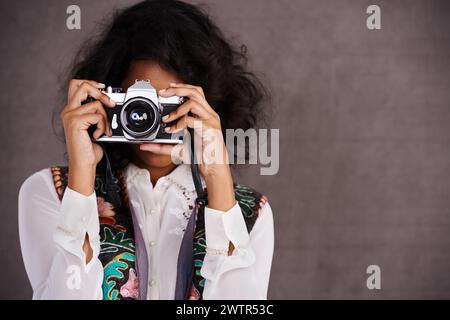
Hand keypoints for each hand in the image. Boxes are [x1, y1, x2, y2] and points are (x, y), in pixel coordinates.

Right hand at [60, 79, 114, 194]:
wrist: (84, 163)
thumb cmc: (89, 148)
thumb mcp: (93, 127)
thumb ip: (95, 113)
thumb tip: (108, 102)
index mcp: (71, 110)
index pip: (76, 85)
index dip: (91, 83)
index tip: (103, 88)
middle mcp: (68, 111)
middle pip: (82, 85)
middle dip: (100, 92)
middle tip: (110, 103)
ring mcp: (70, 116)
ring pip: (96, 103)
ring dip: (106, 117)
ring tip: (104, 130)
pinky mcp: (75, 122)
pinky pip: (97, 115)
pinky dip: (103, 126)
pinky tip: (99, 135)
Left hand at [139, 83, 235, 210]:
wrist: (214, 168)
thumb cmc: (201, 157)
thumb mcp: (177, 150)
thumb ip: (161, 146)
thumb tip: (145, 145)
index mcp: (204, 115)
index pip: (196, 93)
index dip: (182, 87)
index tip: (168, 88)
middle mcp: (209, 115)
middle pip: (195, 91)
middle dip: (177, 89)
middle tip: (163, 93)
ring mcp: (210, 120)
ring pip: (194, 101)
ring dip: (177, 108)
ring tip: (166, 118)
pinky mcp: (209, 129)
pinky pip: (192, 120)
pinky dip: (179, 123)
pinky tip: (172, 130)